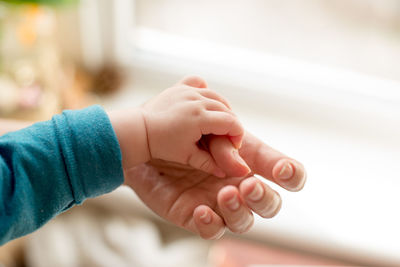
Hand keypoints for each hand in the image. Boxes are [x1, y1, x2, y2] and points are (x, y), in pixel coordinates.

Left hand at [109, 76, 247, 176]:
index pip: (232, 123)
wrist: (139, 131)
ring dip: (222, 109)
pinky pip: (198, 83)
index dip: (237, 134)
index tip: (233, 144)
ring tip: (218, 123)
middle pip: (227, 110)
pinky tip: (203, 104)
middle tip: (226, 137)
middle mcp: (196, 100)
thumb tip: (226, 173)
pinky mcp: (179, 87)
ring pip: (216, 96)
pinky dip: (205, 91)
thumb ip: (209, 163)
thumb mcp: (188, 157)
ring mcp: (187, 91)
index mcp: (200, 118)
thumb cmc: (162, 145)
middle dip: (231, 124)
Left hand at [124, 131, 305, 238]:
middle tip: (248, 184)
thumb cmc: (181, 130)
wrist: (147, 142)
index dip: (292, 175)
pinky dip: (211, 223)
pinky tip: (202, 209)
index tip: (283, 171)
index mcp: (249, 161)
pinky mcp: (197, 215)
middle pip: (270, 204)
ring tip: (225, 193)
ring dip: (239, 209)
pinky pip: (212, 230)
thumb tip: (234, 135)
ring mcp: (219, 204)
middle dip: (263, 197)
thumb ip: (221, 129)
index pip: (284, 174)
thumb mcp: (202, 126)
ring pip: (244, 221)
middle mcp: (239, 186)